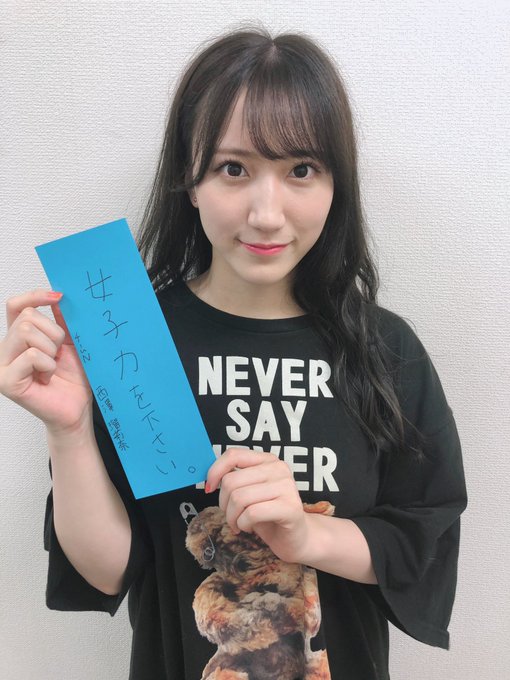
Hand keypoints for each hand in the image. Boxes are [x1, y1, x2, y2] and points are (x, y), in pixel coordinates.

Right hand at [0, 289, 91, 433]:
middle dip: (52, 333)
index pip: (15, 305)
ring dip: (50, 349)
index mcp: (18, 338)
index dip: (35, 296)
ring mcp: (2, 365)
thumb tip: (59, 295)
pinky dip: (47, 365)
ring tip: (52, 367)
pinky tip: (47, 378)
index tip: (58, 297)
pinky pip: (31, 356)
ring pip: (26, 332)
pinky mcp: (6, 381)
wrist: (78, 407)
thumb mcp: (70, 342)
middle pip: (26, 318)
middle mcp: (5, 349)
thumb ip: (62, 320)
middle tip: (58, 354)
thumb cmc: (73, 378)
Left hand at [206, 447, 308, 563]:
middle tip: (231, 516)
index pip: (233, 455)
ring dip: (232, 517)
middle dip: (224, 503)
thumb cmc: (268, 515)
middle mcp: (279, 468)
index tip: (209, 488)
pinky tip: (248, 528)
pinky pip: (251, 513)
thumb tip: (210, 478)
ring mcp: (287, 486)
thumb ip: (235, 480)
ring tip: (239, 524)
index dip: (215, 471)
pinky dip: (243, 524)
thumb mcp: (249, 492)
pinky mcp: (290, 507)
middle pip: (232, 481)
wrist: (295, 538)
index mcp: (267, 460)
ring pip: (239, 498)